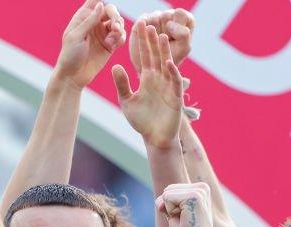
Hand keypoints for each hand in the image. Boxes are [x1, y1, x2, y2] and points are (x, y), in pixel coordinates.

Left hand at [55, 0, 125, 87]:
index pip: (94, 1)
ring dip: (119, 26)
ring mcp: (103, 34)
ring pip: (118, 22)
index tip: (106, 3)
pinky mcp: (110, 44)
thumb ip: (89, 21)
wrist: (73, 77)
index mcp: (83, 17)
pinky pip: (121, 35)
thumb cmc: (69, 56)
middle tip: (115, 26)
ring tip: (114, 35)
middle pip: (110, 10)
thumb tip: (101, 5)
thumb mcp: (76, 37)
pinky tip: (113, 45)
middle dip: (115, 15)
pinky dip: (120, 37)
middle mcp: (94, 23)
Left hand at [112, 20, 183, 147]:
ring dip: (164, 52)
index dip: (141, 43)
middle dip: (152, 41)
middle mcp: (159, 79)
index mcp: (147, 79)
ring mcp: (168, 86)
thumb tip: (115, 66)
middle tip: (149, 23)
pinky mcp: (175, 96)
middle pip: (155, 56)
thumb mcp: (127, 100)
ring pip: (166, 65)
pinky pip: (174, 82)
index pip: (144, 57)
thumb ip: (122, 84)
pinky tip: (168, 63)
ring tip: (161, 36)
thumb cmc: (142, 121)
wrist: (154, 138)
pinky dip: (172, 72)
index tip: (137, 28)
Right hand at [131, 9, 193, 71]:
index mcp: (184, 21)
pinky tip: (144, 34)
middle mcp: (170, 17)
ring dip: (153, 30)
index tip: (172, 37)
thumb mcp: (183, 48)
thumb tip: (169, 24)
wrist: (153, 69)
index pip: (180, 14)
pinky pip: (142, 19)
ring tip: (153, 39)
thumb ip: (184, 34)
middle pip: (166, 15)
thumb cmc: (171, 58)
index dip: (176, 25)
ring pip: (154, 16)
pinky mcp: (142, 22)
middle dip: (164, 29)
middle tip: (163, 39)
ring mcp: (156, 18)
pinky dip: (142, 27)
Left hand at [156, 182, 215, 226]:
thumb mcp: (175, 211)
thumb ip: (168, 200)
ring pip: (166, 194)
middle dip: (168, 207)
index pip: (170, 189)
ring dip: (170, 210)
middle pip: (168, 190)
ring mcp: (199, 191)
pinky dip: (170, 211)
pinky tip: (184, 219)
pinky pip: (166, 198)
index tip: (184, 217)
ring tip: (185, 219)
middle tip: (184, 219)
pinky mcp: (194, 196)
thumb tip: (160, 199)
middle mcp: (202, 187)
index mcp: (201, 188)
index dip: (170, 206)